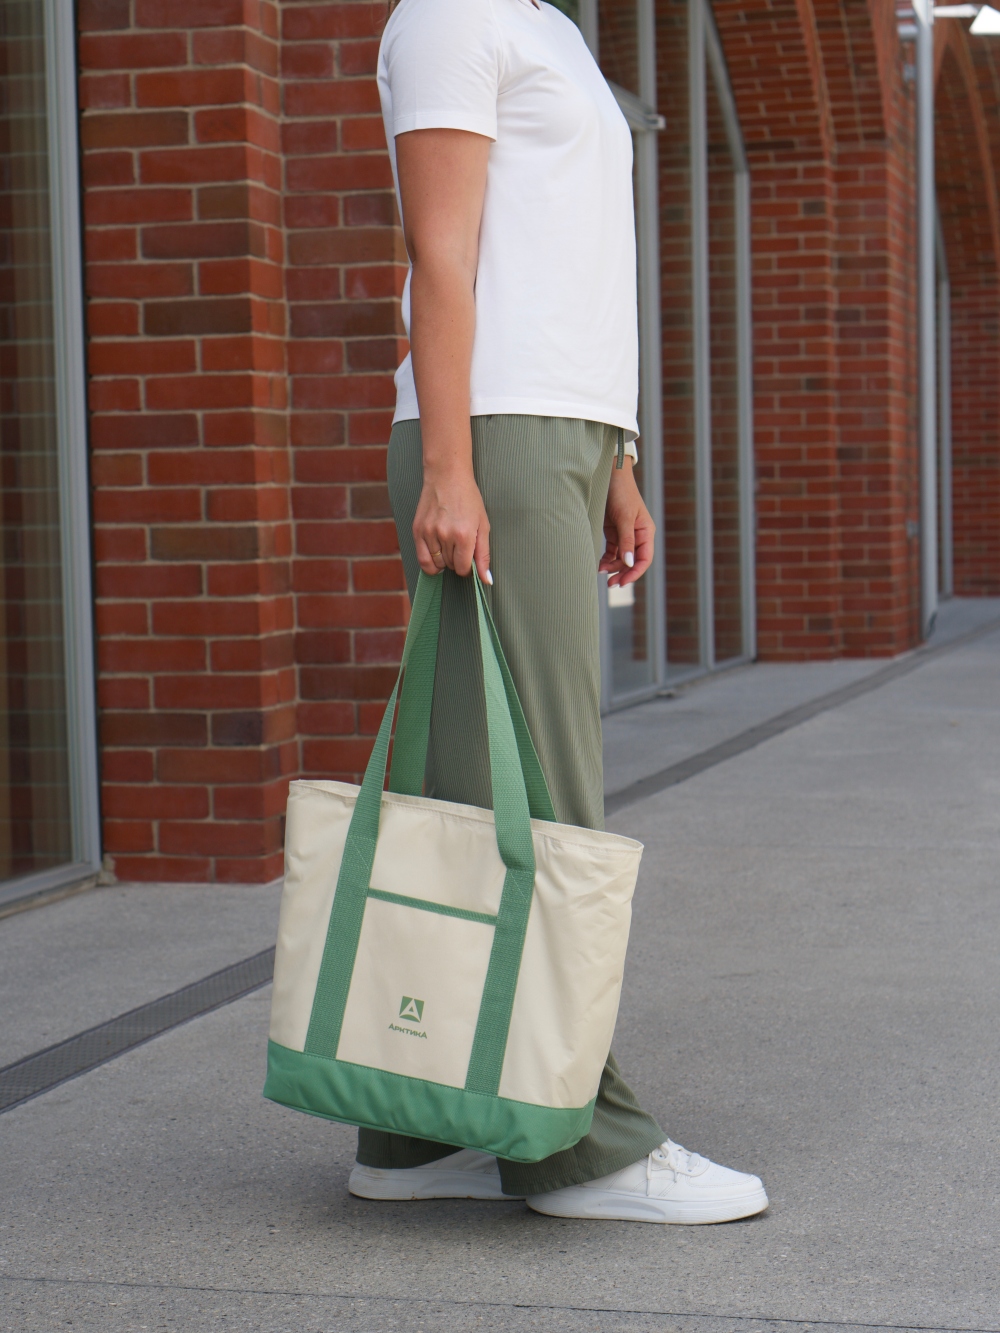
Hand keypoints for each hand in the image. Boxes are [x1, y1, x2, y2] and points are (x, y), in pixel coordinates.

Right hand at [413, 469, 491, 580]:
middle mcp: (445, 535)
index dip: (467, 568)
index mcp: (464, 535)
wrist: (447, 477)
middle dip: (456, 561)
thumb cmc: (468, 499)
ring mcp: (429, 533)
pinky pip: (422, 560)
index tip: (468, 558)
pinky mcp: (417, 530)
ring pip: (437, 564)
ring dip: (444, 560)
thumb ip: (483, 555)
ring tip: (449, 543)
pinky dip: (430, 563)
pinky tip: (437, 553)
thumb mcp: (483, 525)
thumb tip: (486, 580)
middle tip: (459, 545)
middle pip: (450, 566)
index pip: (463, 569)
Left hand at [600, 460, 654, 587]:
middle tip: (610, 585)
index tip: (623, 582)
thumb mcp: (624, 518)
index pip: (644, 559)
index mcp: (646, 532)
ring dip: (612, 567)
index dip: (635, 573)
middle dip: (622, 573)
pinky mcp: (613, 531)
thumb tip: (629, 564)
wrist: (609, 476)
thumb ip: (626, 541)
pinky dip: (606, 559)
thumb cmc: (621, 493)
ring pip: (621, 558)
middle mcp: (637, 535)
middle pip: (632, 561)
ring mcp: (625, 534)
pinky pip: (612, 551)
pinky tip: (599, 564)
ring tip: (601, 572)